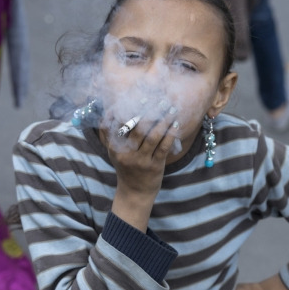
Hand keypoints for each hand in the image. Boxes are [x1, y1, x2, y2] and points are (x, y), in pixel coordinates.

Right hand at [101, 107, 178, 231]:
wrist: (134, 193)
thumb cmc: (126, 168)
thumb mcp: (115, 152)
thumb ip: (113, 134)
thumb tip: (114, 110)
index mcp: (114, 147)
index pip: (118, 123)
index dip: (129, 108)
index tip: (138, 96)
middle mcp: (126, 153)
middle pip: (137, 127)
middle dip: (149, 111)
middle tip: (159, 99)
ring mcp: (140, 160)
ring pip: (153, 136)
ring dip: (163, 120)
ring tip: (171, 109)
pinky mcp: (154, 166)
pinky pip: (163, 147)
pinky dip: (170, 134)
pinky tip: (175, 124)